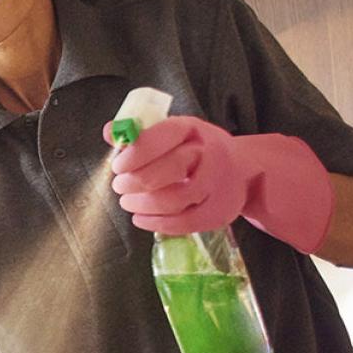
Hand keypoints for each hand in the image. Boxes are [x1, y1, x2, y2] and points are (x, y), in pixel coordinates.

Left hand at [104, 116, 333, 252]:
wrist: (243, 170)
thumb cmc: (196, 151)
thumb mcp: (173, 135)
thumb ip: (140, 134)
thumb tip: (109, 131)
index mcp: (193, 129)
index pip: (164, 136)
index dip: (137, 153)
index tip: (118, 167)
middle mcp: (210, 153)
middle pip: (171, 168)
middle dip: (136, 181)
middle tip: (119, 187)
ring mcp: (219, 184)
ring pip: (177, 198)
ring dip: (144, 204)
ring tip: (128, 203)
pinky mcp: (220, 211)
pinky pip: (186, 222)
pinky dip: (157, 223)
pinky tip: (140, 219)